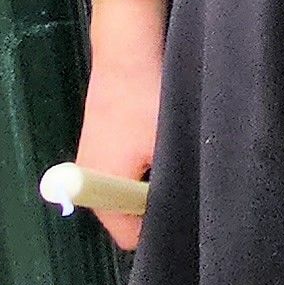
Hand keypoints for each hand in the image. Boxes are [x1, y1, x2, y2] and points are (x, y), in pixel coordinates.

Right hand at [74, 0, 166, 249]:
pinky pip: (129, 161)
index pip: (133, 236)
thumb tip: (192, 206)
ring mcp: (94, 160)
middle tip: (191, 174)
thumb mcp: (167, 147)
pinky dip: (148, 152)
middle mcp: (90, 186)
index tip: (191, 206)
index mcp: (100, 197)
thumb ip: (173, 185)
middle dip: (160, 198)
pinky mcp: (102, 138)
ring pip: (133, 183)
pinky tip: (164, 130)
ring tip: (180, 146)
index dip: (163, 226)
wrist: (128, 47)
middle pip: (131, 211)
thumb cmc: (147, 101)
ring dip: (156, 171)